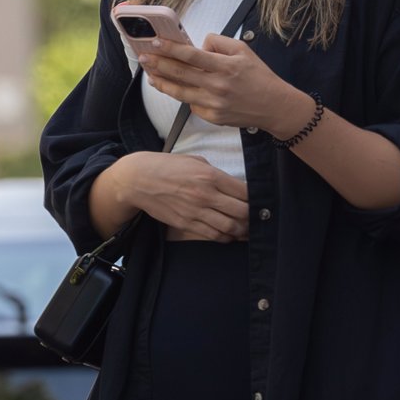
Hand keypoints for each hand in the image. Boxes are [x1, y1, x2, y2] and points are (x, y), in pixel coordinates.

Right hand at [115, 151, 248, 241]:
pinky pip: (213, 235)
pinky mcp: (186, 224)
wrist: (138, 180)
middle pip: (242, 212)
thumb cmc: (167, 166)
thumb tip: (233, 185)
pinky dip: (226, 237)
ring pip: (230, 227)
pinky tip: (231, 235)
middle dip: (254, 216)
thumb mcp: (195, 161)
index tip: (261, 200)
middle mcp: (205, 195)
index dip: (256, 198)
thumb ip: (216, 174)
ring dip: (243, 230)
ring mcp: (195, 212)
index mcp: (210, 176)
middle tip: (259, 217)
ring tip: (249, 229)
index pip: (244, 191)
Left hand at [137, 35, 304, 135]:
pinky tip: (177, 88)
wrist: (273, 106)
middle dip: (159, 64)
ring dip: (163, 83)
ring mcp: (214, 104)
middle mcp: (218, 86)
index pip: (191, 55)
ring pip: (180, 92)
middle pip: (180, 74)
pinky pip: (192, 104)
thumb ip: (219, 43)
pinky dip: (184, 95)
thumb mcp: (244, 50)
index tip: (156, 42)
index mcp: (226, 66)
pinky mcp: (212, 117)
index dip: (171, 48)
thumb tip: (197, 45)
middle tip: (144, 58)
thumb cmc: (259, 76)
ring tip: (151, 75)